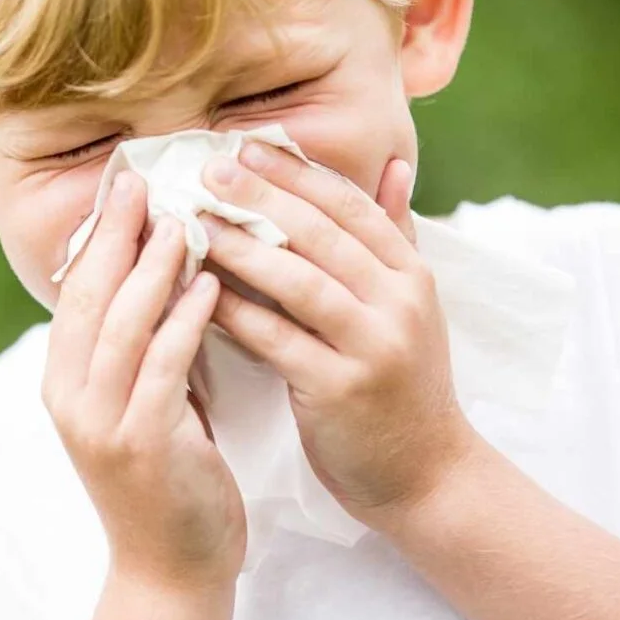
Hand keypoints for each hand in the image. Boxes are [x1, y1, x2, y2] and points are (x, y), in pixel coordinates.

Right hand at [45, 171, 245, 592]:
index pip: (74, 290)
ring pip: (120, 324)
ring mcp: (100, 423)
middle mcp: (70, 397)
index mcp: (64, 381)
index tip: (126, 182)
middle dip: (116, 233)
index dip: (99, 234)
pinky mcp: (140, 445)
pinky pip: (161, 368)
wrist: (172, 571)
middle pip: (87, 295)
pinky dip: (183, 321)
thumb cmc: (170, 479)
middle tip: (144, 179)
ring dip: (152, 267)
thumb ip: (144, 346)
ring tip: (185, 220)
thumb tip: (166, 273)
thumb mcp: (145, 403)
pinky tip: (210, 286)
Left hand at [198, 146, 475, 528]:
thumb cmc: (402, 384)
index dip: (296, 172)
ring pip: (300, 282)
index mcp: (411, 273)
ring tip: (193, 223)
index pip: (350, 205)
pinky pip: (279, 341)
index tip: (246, 145)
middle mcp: (399, 302)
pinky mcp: (342, 390)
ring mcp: (374, 346)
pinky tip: (198, 293)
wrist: (426, 474)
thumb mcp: (411, 305)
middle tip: (208, 169)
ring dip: (242, 248)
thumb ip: (396, 234)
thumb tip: (392, 165)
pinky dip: (237, 313)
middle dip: (261, 196)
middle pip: (322, 234)